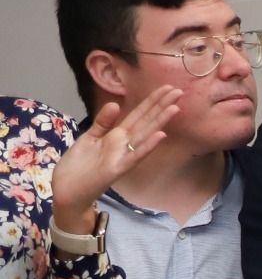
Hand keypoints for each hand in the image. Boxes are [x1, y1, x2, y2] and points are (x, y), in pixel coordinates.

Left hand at [50, 87, 182, 229]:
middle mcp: (124, 144)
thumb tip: (115, 104)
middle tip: (179, 90)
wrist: (67, 190)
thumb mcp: (89, 138)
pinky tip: (161, 135)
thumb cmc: (78, 167)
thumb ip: (103, 122)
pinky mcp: (117, 168)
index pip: (139, 115)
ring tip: (176, 107)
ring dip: (160, 122)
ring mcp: (123, 156)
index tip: (167, 88)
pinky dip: (148, 146)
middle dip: (161, 106)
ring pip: (145, 135)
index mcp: (117, 136)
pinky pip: (135, 156)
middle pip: (146, 121)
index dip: (152, 101)